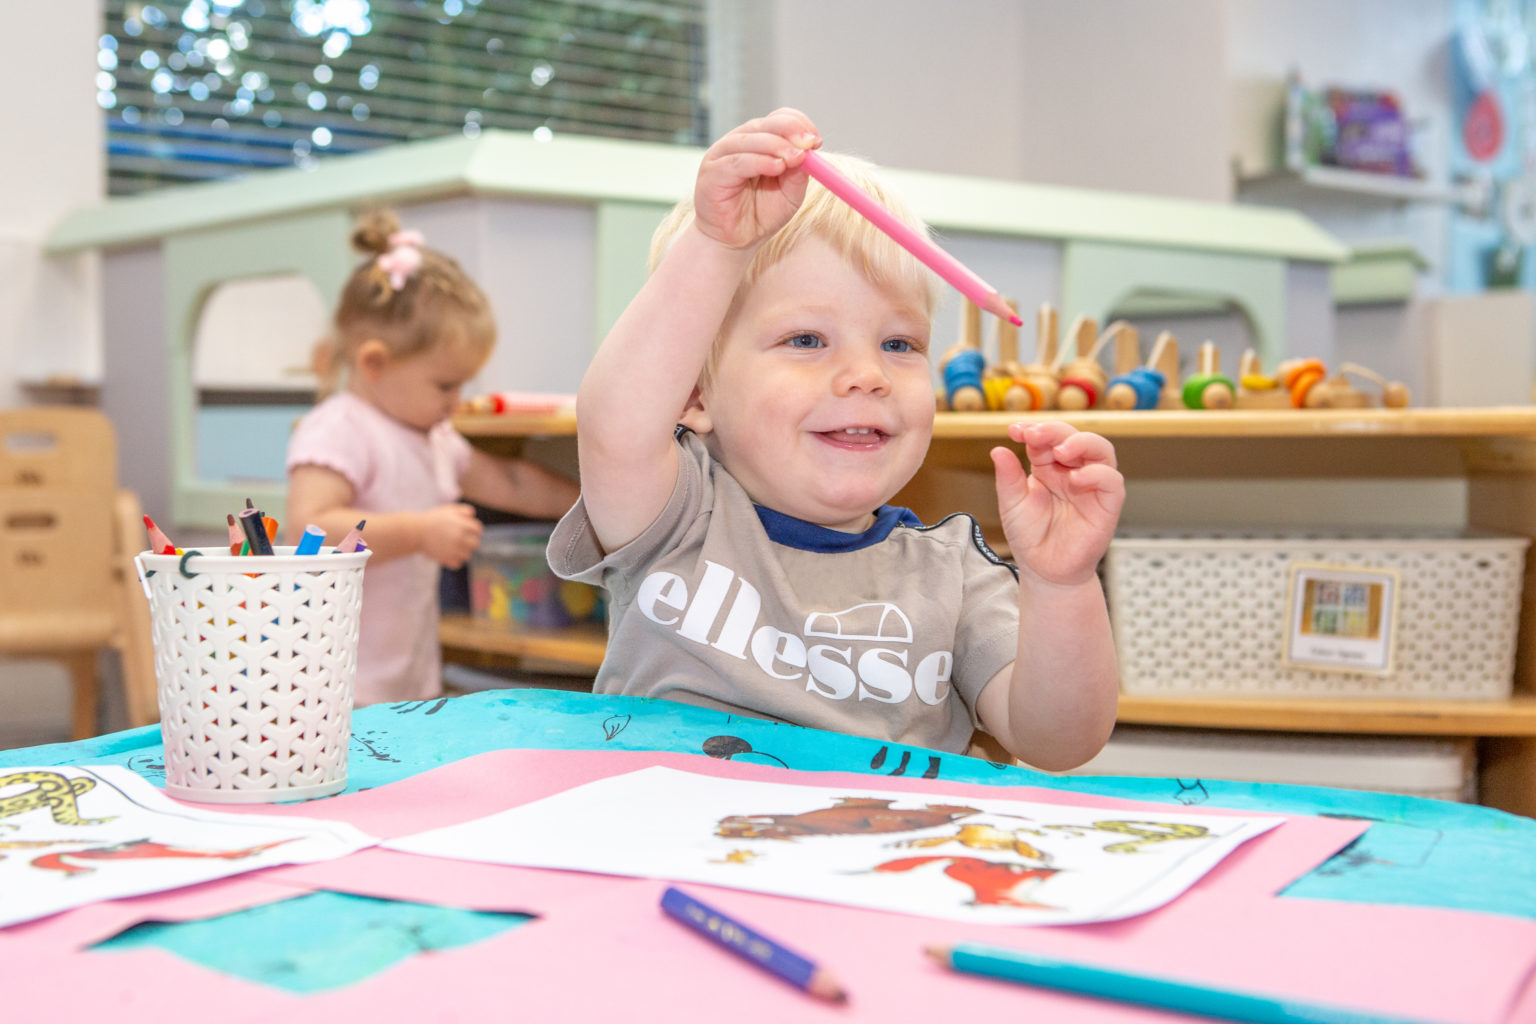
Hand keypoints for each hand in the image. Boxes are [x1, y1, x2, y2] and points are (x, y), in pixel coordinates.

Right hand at [419, 503, 483, 568]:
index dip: (474, 529)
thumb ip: (464, 510)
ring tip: (453, 547)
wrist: (416, 531)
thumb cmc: (433, 519)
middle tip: (461, 540)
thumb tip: (473, 516)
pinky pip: (458, 564)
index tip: (467, 530)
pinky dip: (454, 560)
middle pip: (475, 544)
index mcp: (462, 525)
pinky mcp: (446, 559)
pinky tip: (448, 554)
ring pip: (467, 555)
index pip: (478, 530)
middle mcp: (460, 537)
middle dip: (470, 542)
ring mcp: (453, 549)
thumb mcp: (449, 510)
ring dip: (462, 552)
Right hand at [692, 108, 820, 250]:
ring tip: (796, 158)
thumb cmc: (760, 215)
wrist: (733, 242)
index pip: (778, 119)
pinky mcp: (712, 172)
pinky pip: (738, 161)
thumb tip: (809, 151)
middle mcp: (738, 143)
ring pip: (752, 139)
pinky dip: (760, 161)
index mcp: (757, 142)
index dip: (798, 124)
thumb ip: (797, 172)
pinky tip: (777, 167)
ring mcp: (722, 155)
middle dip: (791, 132)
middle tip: (809, 145)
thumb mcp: (788, 194)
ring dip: (778, 146)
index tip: (816, 141)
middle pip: (765, 124)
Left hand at [990, 421, 1124, 585]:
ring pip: (1101, 450)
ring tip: (1060, 451)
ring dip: (1082, 443)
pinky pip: (1112, 481)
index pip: (1047, 438)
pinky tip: (1075, 479)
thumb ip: (1008, 479)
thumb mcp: (1012, 505)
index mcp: (1049, 468)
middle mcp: (1073, 471)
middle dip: (1055, 430)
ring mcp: (1092, 486)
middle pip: (1074, 436)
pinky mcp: (1107, 505)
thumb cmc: (1030, 538)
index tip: (1015, 430)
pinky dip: (1096, 474)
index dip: (1034, 429)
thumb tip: (998, 450)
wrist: (1045, 571)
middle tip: (1034, 435)